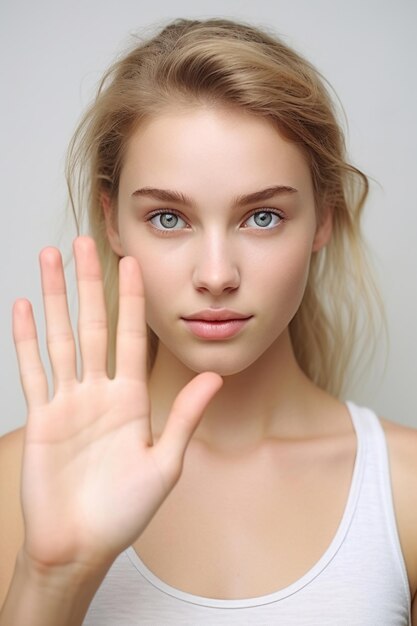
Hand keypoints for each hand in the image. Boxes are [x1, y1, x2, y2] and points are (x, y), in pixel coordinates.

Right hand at [12, 236, 221, 575]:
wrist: (80, 545)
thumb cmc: (124, 511)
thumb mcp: (164, 463)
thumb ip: (183, 416)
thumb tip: (215, 376)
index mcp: (131, 398)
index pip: (133, 336)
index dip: (133, 300)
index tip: (133, 264)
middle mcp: (99, 391)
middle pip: (93, 324)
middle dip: (89, 283)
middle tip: (84, 243)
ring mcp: (68, 401)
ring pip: (60, 337)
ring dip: (53, 298)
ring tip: (49, 259)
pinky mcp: (41, 416)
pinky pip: (33, 370)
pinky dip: (27, 339)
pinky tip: (23, 307)